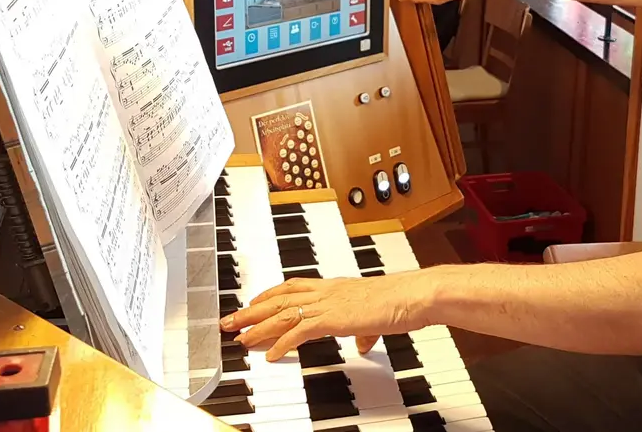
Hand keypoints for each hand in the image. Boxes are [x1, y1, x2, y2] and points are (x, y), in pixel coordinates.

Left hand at [220, 271, 430, 360]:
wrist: (410, 295)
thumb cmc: (398, 301)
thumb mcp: (374, 316)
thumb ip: (364, 329)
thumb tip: (363, 340)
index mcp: (334, 286)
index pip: (293, 286)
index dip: (269, 295)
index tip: (253, 302)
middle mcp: (326, 292)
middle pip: (279, 299)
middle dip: (251, 311)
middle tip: (231, 320)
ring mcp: (328, 304)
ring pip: (283, 313)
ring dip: (258, 327)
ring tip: (240, 338)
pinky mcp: (333, 318)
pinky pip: (300, 331)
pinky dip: (283, 343)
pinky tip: (272, 355)